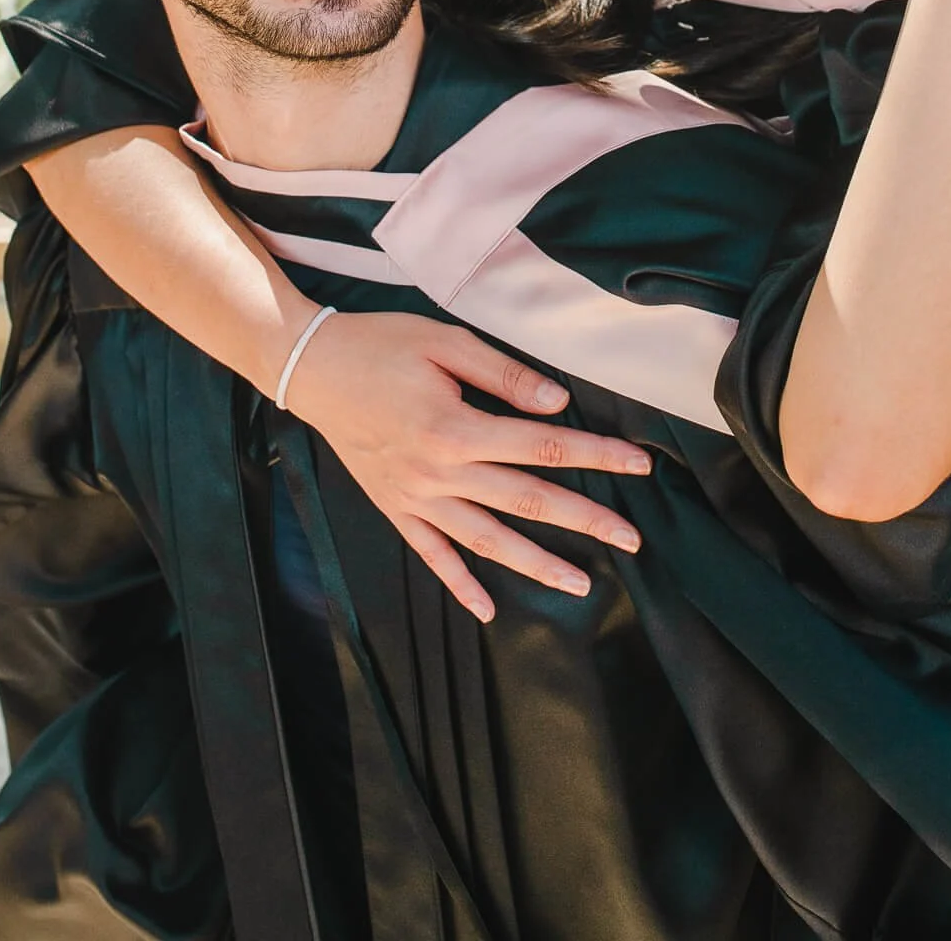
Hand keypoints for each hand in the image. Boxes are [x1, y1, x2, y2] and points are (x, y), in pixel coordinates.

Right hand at [284, 310, 649, 620]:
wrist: (312, 367)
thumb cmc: (381, 345)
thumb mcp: (445, 342)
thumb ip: (504, 375)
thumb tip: (557, 402)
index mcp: (457, 428)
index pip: (544, 446)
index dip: (596, 455)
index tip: (638, 465)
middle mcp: (441, 473)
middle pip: (528, 500)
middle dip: (586, 520)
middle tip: (632, 540)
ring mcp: (416, 497)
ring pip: (488, 540)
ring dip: (536, 563)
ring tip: (580, 583)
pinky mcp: (395, 508)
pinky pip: (432, 555)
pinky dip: (460, 584)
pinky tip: (487, 608)